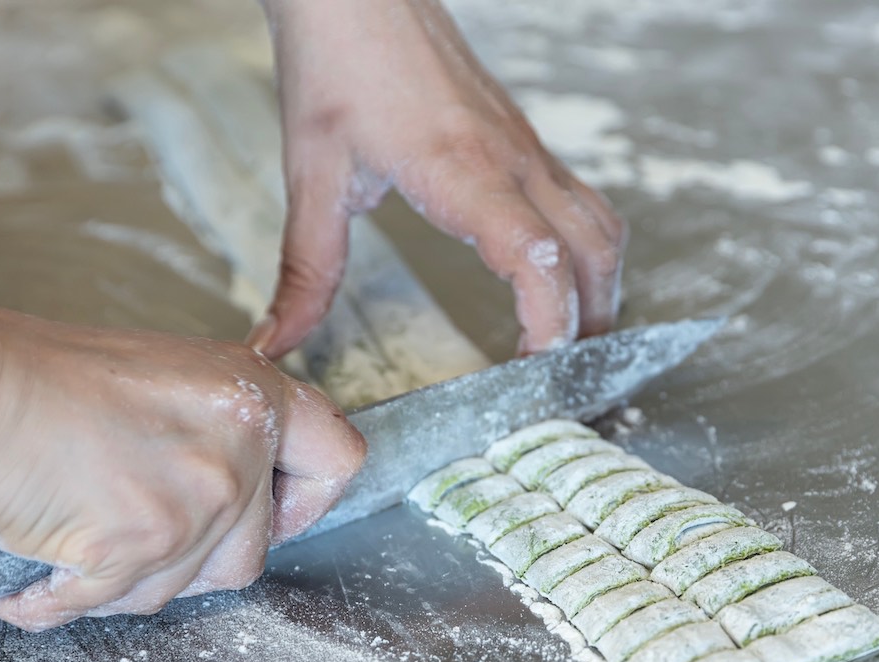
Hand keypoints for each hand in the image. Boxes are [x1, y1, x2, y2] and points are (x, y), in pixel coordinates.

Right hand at [0, 307, 364, 630]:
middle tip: (143, 521)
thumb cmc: (48, 373)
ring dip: (132, 576)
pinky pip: (109, 606)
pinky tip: (43, 558)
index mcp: (253, 401)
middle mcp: (235, 458)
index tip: (277, 505)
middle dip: (198, 553)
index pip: (339, 460)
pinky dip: (66, 596)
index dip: (309, 496)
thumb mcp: (170, 374)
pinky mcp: (133, 557)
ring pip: (181, 589)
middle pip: (252, 553)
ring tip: (82, 527)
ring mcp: (189, 513)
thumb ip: (222, 426)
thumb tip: (244, 475)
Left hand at [251, 0, 626, 357]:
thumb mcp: (313, 175)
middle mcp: (513, 162)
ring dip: (599, 288)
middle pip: (593, 253)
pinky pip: (583, 202)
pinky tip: (556, 276)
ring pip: (601, 227)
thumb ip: (305, 270)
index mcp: (465, 173)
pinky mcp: (524, 140)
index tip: (530, 372)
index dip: (549, 324)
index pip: (540, 258)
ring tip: (570, 341)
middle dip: (589, 325)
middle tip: (556, 380)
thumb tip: (277, 341)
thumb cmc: (338, 64)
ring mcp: (527, 148)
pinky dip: (585, 252)